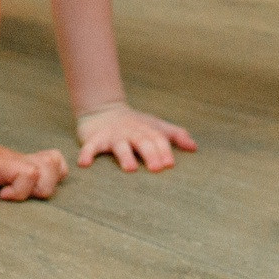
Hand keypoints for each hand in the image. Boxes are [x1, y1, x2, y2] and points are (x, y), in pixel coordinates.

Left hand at [0, 132, 68, 200]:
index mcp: (2, 162)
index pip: (28, 173)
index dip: (19, 190)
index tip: (1, 195)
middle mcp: (19, 160)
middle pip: (49, 172)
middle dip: (38, 190)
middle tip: (13, 193)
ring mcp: (27, 160)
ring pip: (57, 168)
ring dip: (49, 183)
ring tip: (26, 190)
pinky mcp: (30, 163)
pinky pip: (56, 164)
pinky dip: (55, 175)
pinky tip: (36, 184)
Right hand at [74, 103, 197, 172]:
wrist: (103, 109)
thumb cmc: (135, 123)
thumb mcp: (156, 126)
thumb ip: (175, 135)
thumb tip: (194, 147)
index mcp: (146, 130)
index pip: (158, 139)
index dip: (164, 150)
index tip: (170, 164)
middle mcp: (130, 132)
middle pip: (142, 142)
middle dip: (150, 154)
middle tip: (157, 169)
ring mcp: (112, 136)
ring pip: (119, 146)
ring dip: (124, 156)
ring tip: (130, 168)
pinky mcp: (94, 139)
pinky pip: (90, 147)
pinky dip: (86, 154)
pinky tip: (84, 164)